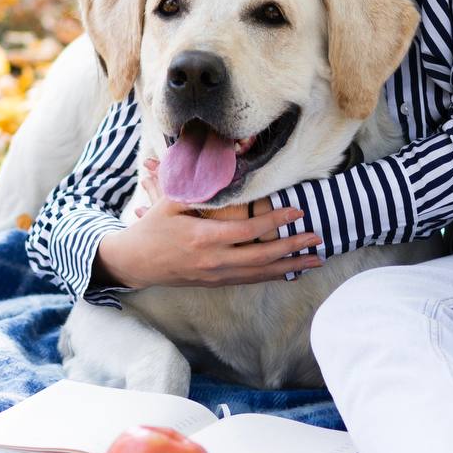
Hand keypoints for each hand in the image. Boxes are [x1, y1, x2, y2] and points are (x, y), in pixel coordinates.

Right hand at [96, 161, 321, 289]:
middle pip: (262, 257)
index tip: (297, 212)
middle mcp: (213, 261)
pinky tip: (290, 270)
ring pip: (259, 273)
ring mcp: (216, 275)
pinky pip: (250, 280)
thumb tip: (222, 170)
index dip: (275, 221)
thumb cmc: (152, 228)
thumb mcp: (170, 203)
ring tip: (315, 260)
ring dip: (289, 267)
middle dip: (292, 248)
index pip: (248, 231)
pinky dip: (272, 275)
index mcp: (204, 238)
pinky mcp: (215, 282)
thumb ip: (197, 190)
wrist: (134, 263)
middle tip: (317, 239)